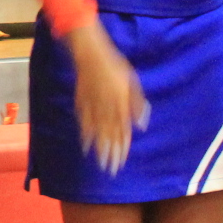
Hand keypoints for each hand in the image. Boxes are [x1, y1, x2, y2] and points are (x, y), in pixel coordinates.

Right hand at [68, 17, 147, 172]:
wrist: (90, 53)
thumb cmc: (116, 66)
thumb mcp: (133, 82)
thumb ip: (137, 104)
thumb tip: (141, 125)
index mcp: (121, 103)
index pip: (123, 130)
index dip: (122, 146)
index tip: (122, 161)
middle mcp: (106, 107)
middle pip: (109, 134)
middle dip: (110, 152)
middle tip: (111, 169)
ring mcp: (92, 105)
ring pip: (96, 130)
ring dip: (98, 147)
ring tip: (99, 162)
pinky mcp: (81, 102)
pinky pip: (83, 121)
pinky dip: (85, 134)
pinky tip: (85, 144)